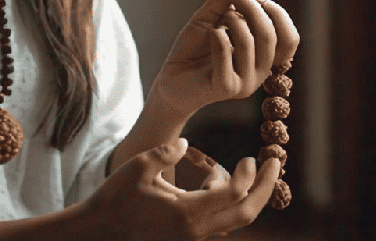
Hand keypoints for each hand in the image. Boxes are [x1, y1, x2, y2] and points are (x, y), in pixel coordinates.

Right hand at [79, 139, 281, 240]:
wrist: (100, 232)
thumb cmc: (115, 198)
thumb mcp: (138, 167)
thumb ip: (166, 153)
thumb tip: (187, 144)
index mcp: (187, 212)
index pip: (234, 195)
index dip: (249, 175)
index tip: (251, 157)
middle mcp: (196, 229)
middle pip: (246, 214)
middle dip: (266, 189)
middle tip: (276, 164)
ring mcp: (193, 236)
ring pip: (235, 220)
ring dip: (249, 195)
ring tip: (247, 169)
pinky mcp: (187, 235)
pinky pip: (219, 221)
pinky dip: (227, 202)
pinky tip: (214, 181)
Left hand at [149, 0, 299, 119]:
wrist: (169, 78)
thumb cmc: (193, 48)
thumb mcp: (210, 16)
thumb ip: (228, 0)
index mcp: (264, 57)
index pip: (290, 39)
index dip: (277, 13)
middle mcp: (260, 72)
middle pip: (270, 36)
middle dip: (251, 6)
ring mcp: (245, 83)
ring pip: (249, 42)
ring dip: (231, 19)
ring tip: (217, 21)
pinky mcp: (226, 87)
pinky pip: (225, 52)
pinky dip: (216, 35)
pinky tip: (208, 34)